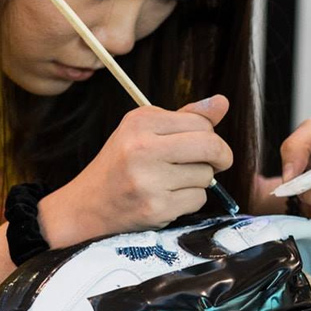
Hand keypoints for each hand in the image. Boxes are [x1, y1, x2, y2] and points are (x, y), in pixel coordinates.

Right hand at [41, 95, 232, 244]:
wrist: (87, 205)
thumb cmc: (122, 164)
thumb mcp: (145, 131)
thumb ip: (185, 118)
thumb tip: (223, 102)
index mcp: (141, 122)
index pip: (200, 122)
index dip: (210, 134)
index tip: (205, 144)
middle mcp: (143, 148)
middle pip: (210, 146)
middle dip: (222, 156)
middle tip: (219, 162)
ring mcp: (149, 180)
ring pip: (206, 176)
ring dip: (199, 181)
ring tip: (174, 181)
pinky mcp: (155, 208)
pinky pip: (197, 199)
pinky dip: (190, 200)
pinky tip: (168, 197)